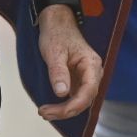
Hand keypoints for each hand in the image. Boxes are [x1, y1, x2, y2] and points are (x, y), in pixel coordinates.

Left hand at [35, 6, 101, 120]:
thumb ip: (58, 72)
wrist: (57, 23)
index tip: (59, 112)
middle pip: (85, 99)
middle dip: (66, 110)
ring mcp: (86, 77)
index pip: (89, 91)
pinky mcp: (79, 80)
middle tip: (44, 113)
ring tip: (44, 112)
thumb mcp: (54, 52)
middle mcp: (93, 73)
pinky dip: (63, 105)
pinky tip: (51, 108)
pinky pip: (74, 97)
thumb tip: (62, 94)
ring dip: (64, 110)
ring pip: (80, 101)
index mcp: (92, 64)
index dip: (75, 105)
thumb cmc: (57, 34)